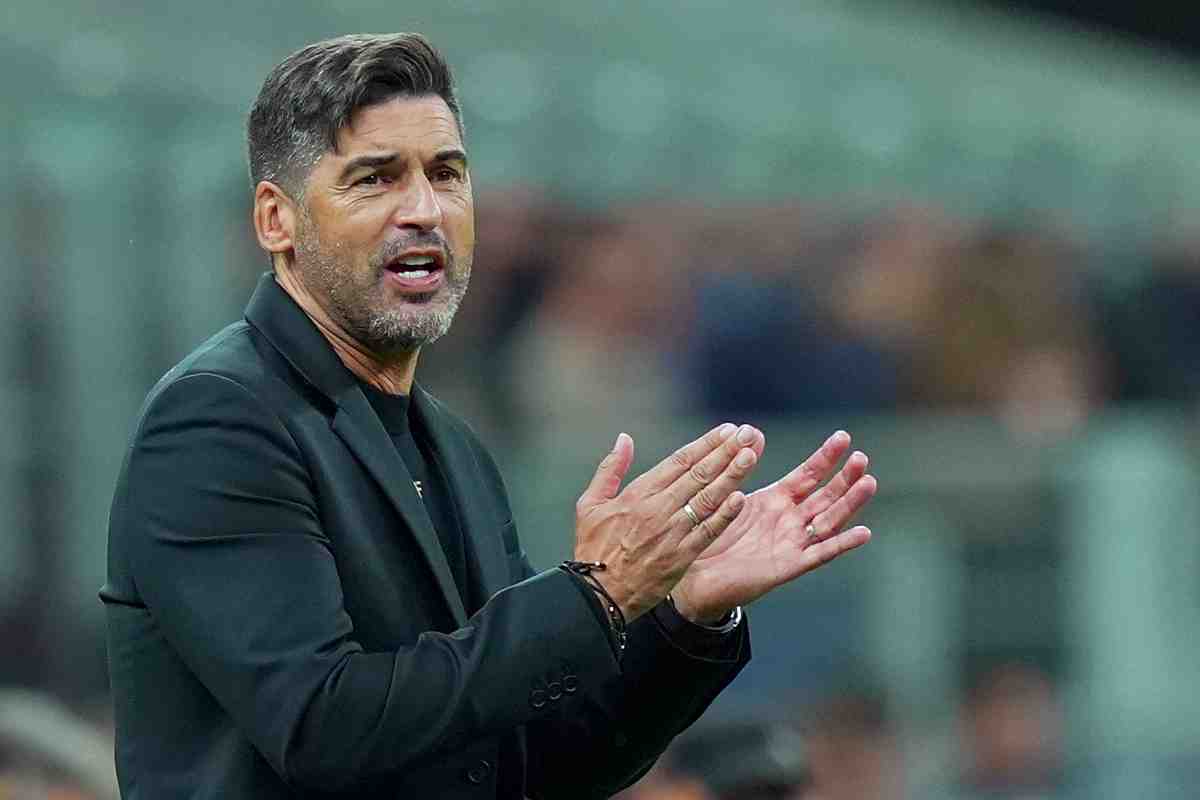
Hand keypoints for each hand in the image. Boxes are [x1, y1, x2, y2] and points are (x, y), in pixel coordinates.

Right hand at [573, 423, 764, 621]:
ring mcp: (672, 533)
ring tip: (750, 456)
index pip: (679, 462)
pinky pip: (708, 532)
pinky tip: (741, 498)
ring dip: (731, 476)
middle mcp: (658, 509)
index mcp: (638, 494)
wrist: (598, 594)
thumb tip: (624, 439)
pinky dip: (725, 515)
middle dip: (725, 452)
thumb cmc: (593, 549)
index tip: (725, 431)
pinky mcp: (681, 556)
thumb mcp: (590, 504)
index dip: (705, 444)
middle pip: (698, 475)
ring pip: (707, 498)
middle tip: (746, 435)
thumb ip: (610, 468)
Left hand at [672, 430, 876, 623]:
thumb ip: (740, 468)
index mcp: (775, 500)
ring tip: (869, 482)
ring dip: (849, 503)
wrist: (695, 576)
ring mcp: (791, 543)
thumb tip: (751, 433)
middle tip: (861, 458)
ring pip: (829, 521)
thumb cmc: (710, 534)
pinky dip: (842, 544)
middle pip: (825, 495)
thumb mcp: (726, 495)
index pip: (807, 474)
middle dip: (844, 477)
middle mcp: (789, 520)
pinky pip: (820, 554)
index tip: (843, 437)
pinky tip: (863, 532)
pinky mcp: (788, 566)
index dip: (825, 457)